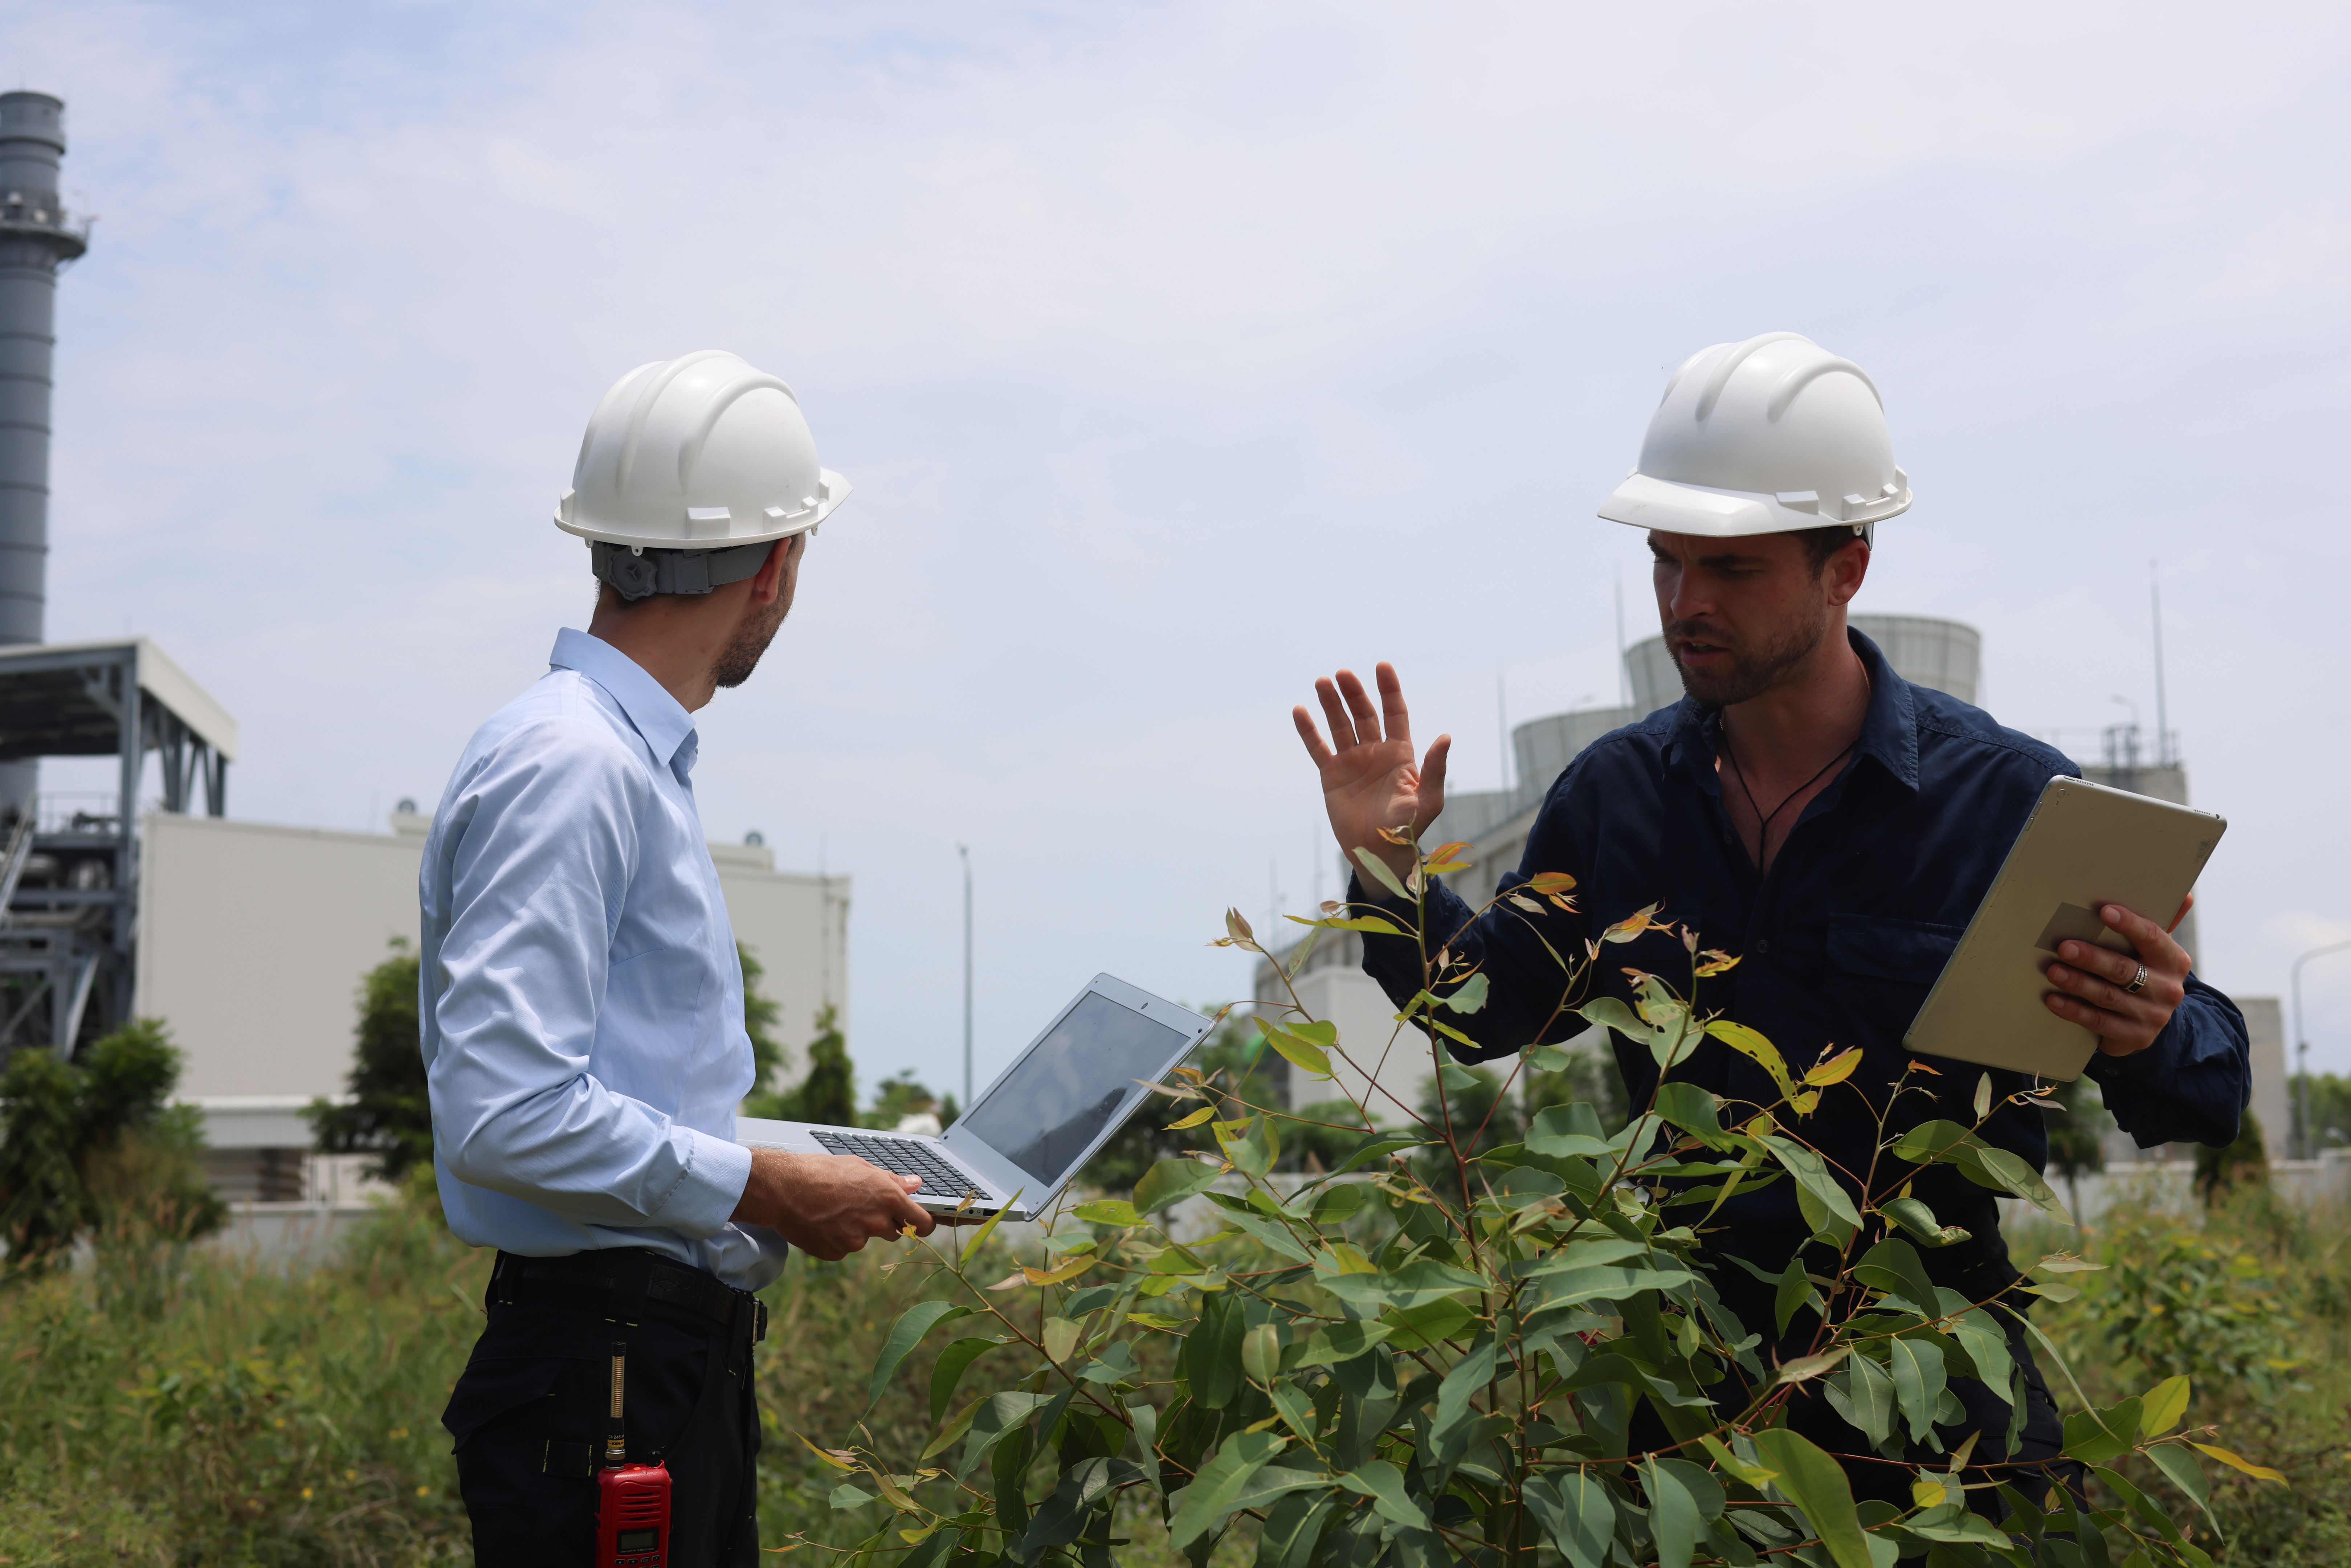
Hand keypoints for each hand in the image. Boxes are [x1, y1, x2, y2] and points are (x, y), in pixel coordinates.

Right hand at [731, 1149, 935, 1259]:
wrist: (783, 1189)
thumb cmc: (820, 1171)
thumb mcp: (860, 1167)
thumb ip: (891, 1180)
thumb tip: (914, 1183)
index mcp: (888, 1198)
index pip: (923, 1223)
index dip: (924, 1225)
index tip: (921, 1224)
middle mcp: (876, 1222)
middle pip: (894, 1231)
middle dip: (884, 1222)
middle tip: (860, 1207)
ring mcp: (856, 1241)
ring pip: (865, 1239)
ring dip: (857, 1229)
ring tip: (834, 1210)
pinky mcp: (837, 1253)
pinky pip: (844, 1248)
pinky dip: (836, 1239)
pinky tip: (822, 1222)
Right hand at [1292, 662, 1450, 894]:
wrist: (1379, 854)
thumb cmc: (1409, 829)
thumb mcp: (1428, 800)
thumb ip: (1435, 768)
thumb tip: (1445, 736)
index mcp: (1400, 753)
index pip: (1395, 713)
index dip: (1389, 689)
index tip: (1382, 666)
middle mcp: (1375, 751)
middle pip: (1364, 713)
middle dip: (1354, 693)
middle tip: (1342, 674)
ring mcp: (1352, 762)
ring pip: (1340, 725)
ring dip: (1331, 703)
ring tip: (1321, 682)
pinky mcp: (1331, 775)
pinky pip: (1318, 748)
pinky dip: (1309, 730)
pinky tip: (1300, 711)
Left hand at [2042, 896, 2193, 1056]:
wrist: (2151, 1020)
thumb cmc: (2143, 972)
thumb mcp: (2152, 951)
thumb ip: (2160, 924)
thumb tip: (2184, 894)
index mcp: (2173, 961)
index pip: (2152, 938)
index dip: (2129, 924)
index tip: (2104, 911)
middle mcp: (2168, 989)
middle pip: (2124, 970)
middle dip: (2092, 957)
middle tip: (2063, 947)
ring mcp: (2154, 1016)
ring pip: (2108, 996)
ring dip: (2077, 983)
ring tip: (2053, 971)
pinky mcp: (2137, 1037)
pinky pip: (2099, 1022)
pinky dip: (2073, 1010)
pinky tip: (2053, 1000)